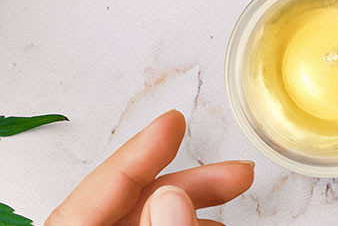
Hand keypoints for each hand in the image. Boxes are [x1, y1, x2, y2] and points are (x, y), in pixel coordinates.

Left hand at [47, 110, 254, 225]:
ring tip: (231, 195)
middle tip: (233, 172)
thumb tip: (172, 196)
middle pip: (130, 201)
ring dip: (189, 207)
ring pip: (143, 221)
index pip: (103, 186)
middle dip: (185, 183)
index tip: (173, 122)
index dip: (141, 151)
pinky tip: (210, 225)